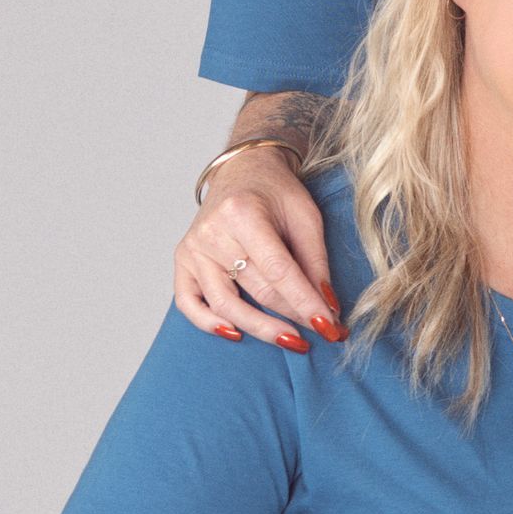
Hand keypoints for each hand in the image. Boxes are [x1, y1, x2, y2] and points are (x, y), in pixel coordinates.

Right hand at [174, 147, 344, 349]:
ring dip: (262, 329)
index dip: (306, 303)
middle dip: (295, 316)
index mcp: (244, 214)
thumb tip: (327, 307)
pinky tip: (237, 334)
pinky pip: (189, 303)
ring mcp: (193, 249)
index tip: (330, 327)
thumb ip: (316, 261)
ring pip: (226, 305)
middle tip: (325, 333)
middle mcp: (213, 233)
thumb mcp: (306, 217)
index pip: (279, 272)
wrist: (242, 172)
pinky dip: (209, 324)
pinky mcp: (182, 261)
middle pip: (258, 291)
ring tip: (292, 341)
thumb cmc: (277, 193)